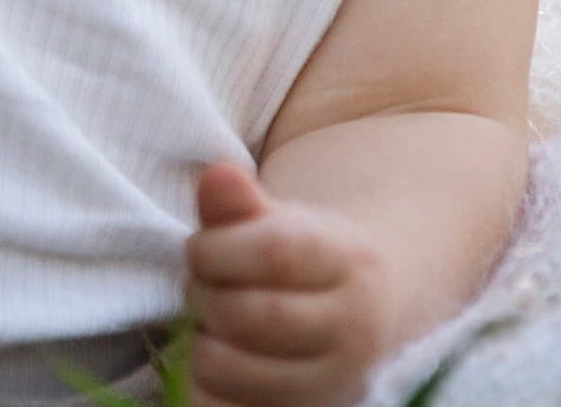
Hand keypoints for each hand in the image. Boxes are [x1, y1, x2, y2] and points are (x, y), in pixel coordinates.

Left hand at [182, 161, 392, 406]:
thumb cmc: (308, 256)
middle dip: (204, 295)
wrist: (363, 311)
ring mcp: (333, 385)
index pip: (275, 254)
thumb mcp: (282, 219)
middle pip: (253, 316)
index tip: (197, 247)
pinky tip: (215, 360)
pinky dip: (207, 392)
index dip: (217, 250)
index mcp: (351, 262)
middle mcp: (354, 331)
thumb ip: (241, 202)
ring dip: (202, 344)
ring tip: (210, 322)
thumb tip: (215, 176)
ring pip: (237, 372)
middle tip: (198, 283)